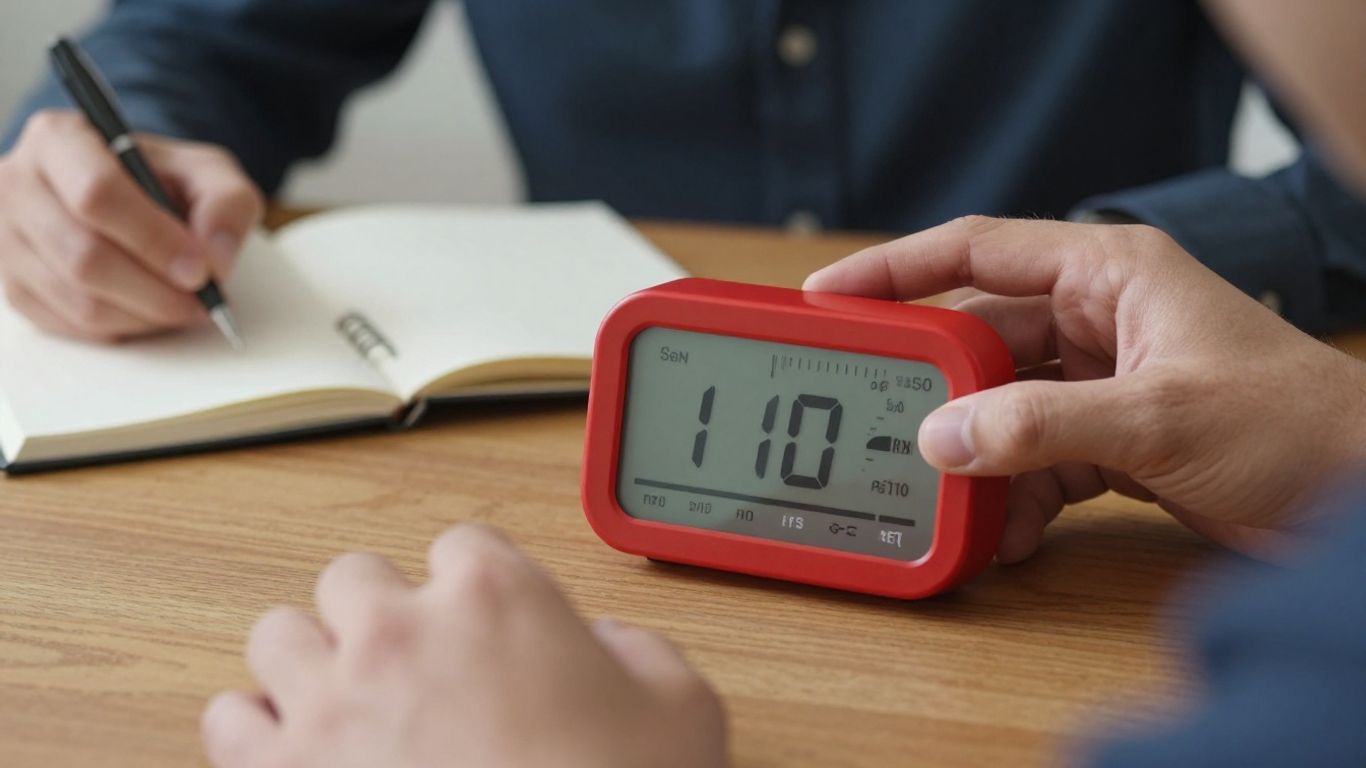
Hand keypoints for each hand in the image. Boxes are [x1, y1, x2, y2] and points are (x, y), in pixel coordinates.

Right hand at [0, 110, 261, 341]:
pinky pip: (70, 325)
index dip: (154, 240)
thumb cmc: (163, 180)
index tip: (200, 269)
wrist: (129, 197)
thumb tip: (215, 258)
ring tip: (186, 306)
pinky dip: (122, 327)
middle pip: (84, 256)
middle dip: (156, 290)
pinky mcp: (13, 285)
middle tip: (202, 300)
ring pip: (77, 299)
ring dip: (145, 314)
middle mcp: (17, 184)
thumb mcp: (208, 172)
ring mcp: (6, 239)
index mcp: (60, 139)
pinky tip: (151, 310)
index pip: (97, 194)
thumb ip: (226, 203)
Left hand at [201, 525, 727, 767]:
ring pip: (277, 635)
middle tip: (410, 656)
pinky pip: (229, 722)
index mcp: (496, 596)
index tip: (482, 614)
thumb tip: (609, 647)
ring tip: (342, 696)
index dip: (475, 581)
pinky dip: (255, 730)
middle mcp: (401, 633)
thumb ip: (642, 653)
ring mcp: (331, 704)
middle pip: (353, 576)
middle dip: (380, 610)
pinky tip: (292, 748)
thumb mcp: (684, 710)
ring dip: (309, 660)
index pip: (464, 543)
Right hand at [805, 216, 1365, 561]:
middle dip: (928, 389)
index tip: (829, 295)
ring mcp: (1101, 382)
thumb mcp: (1157, 416)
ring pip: (1000, 409)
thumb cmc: (1298, 426)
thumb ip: (1040, 425)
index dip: (895, 269)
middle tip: (868, 418)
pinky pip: (1033, 457)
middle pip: (978, 340)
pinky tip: (1004, 531)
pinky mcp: (1111, 441)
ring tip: (946, 498)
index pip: (976, 252)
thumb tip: (943, 439)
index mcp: (1106, 274)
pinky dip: (1012, 495)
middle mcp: (1097, 320)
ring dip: (973, 458)